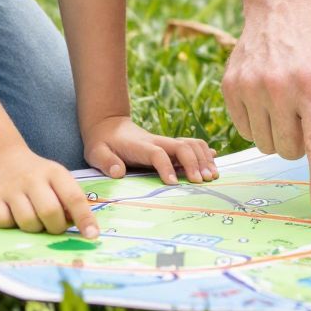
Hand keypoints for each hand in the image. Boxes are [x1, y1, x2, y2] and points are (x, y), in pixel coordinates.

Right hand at [0, 146, 99, 237]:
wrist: (0, 158)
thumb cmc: (36, 175)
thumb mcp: (56, 178)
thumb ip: (68, 199)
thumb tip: (81, 226)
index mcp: (54, 173)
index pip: (73, 197)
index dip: (84, 218)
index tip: (92, 235)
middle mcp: (33, 178)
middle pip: (50, 213)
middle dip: (56, 227)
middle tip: (54, 226)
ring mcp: (11, 188)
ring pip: (28, 222)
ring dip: (34, 228)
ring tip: (33, 219)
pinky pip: (5, 223)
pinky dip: (11, 225)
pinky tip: (12, 215)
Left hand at [83, 115, 218, 184]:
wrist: (109, 126)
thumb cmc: (103, 144)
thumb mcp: (96, 152)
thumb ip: (106, 161)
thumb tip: (118, 172)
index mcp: (141, 146)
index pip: (158, 154)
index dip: (167, 167)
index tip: (174, 184)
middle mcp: (158, 142)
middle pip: (183, 146)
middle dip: (195, 163)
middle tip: (201, 182)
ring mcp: (166, 143)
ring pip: (192, 144)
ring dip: (204, 159)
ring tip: (211, 177)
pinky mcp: (171, 146)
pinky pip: (193, 146)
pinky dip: (205, 154)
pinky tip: (213, 165)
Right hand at [220, 0, 310, 209]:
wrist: (283, 6)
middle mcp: (279, 86)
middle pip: (290, 150)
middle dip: (302, 144)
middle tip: (308, 115)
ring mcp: (250, 87)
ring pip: (265, 145)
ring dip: (280, 135)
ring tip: (289, 104)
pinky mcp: (230, 87)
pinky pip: (245, 131)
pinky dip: (260, 124)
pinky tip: (268, 98)